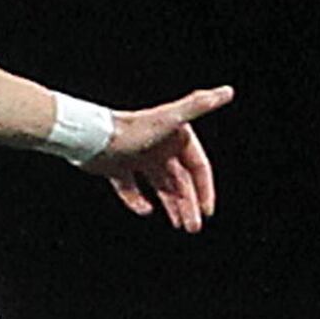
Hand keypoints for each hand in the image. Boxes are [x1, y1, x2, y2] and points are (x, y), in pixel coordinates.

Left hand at [98, 84, 229, 231]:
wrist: (91, 137)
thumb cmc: (131, 129)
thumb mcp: (170, 119)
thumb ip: (199, 105)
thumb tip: (228, 91)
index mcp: (175, 137)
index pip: (198, 167)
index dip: (204, 189)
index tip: (207, 211)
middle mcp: (159, 147)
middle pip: (180, 181)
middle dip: (188, 204)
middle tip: (192, 227)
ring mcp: (139, 159)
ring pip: (161, 187)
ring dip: (171, 206)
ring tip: (179, 225)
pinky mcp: (118, 169)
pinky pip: (132, 190)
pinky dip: (138, 202)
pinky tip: (146, 211)